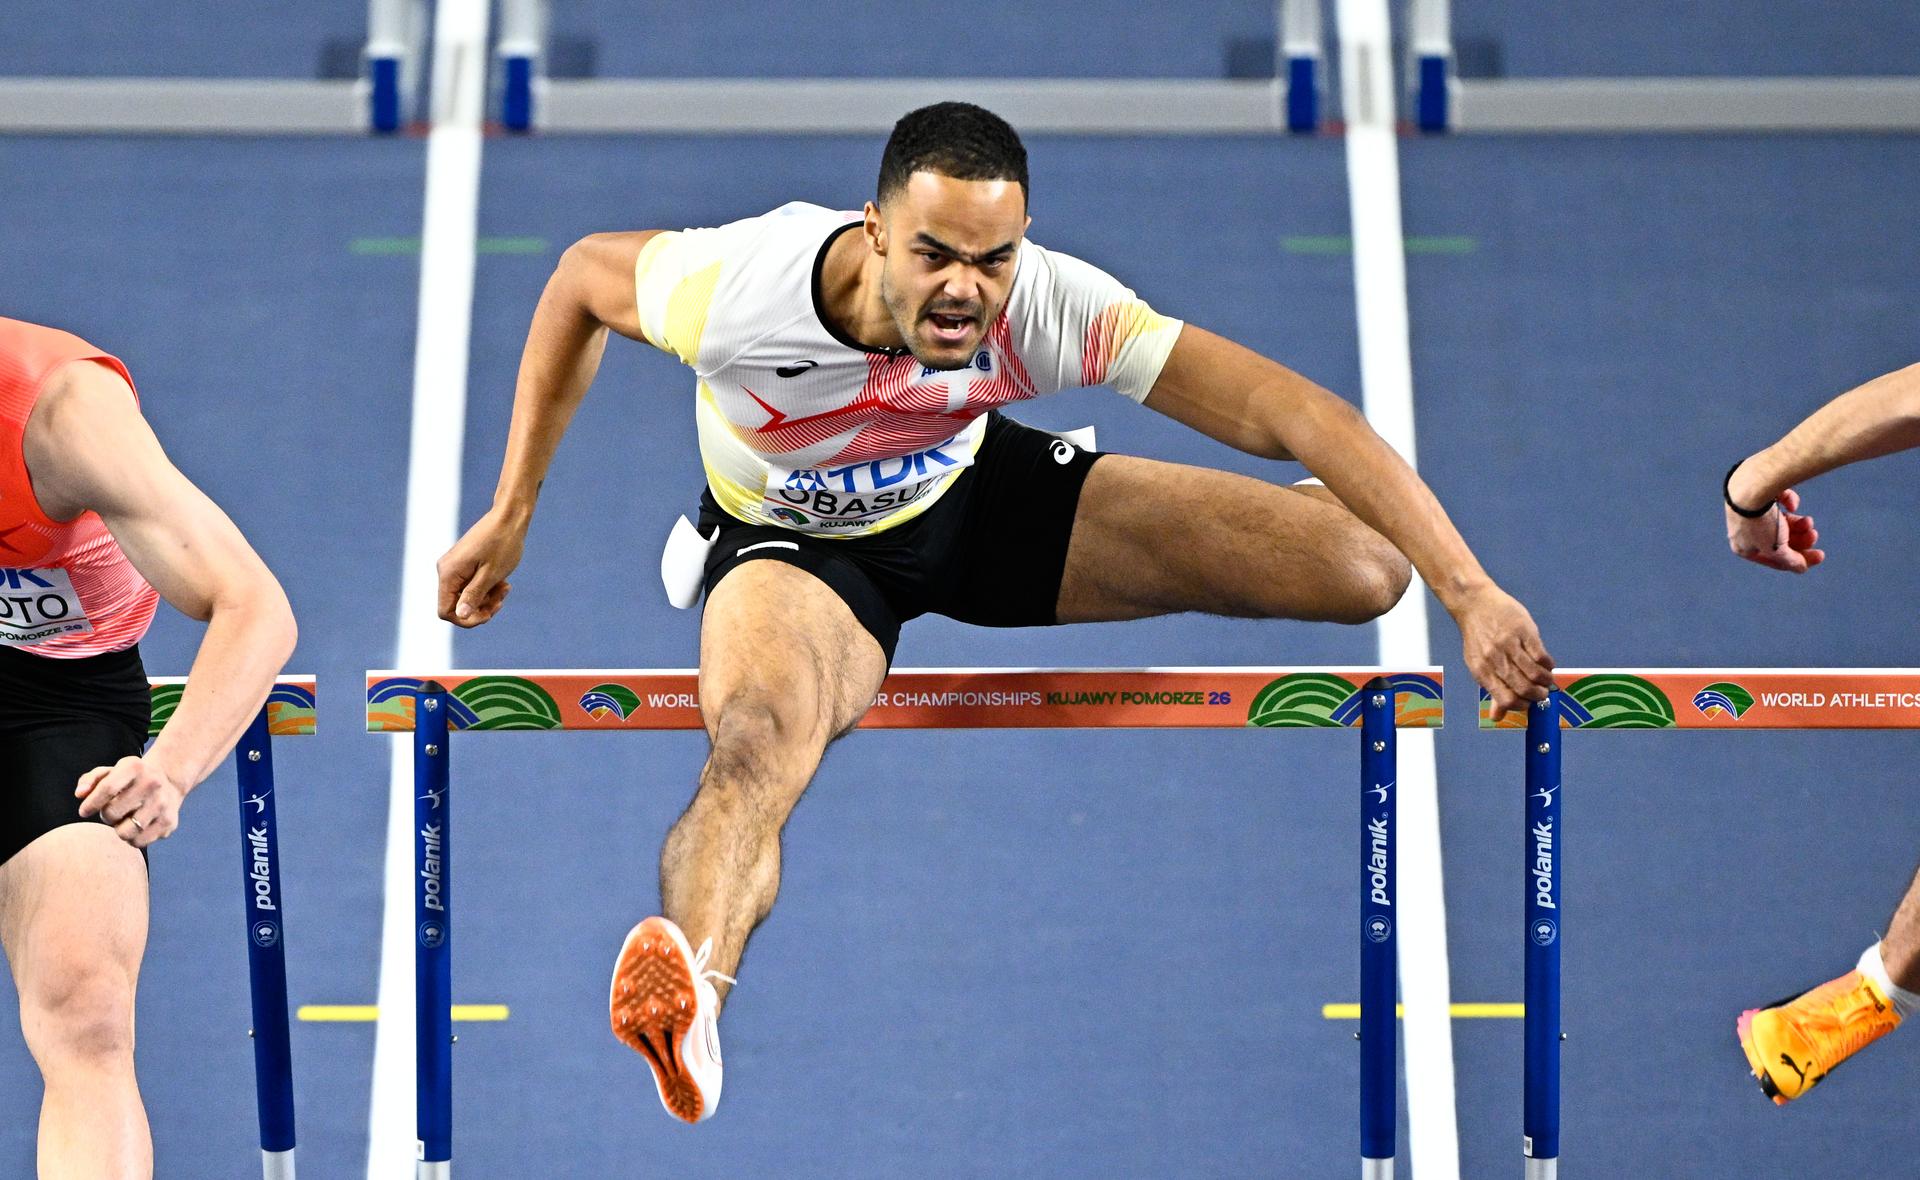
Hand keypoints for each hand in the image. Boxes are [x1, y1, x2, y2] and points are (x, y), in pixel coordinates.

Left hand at [75, 756, 187, 848]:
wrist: (169, 781)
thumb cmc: (130, 779)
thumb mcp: (110, 771)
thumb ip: (90, 780)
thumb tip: (80, 795)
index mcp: (135, 767)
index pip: (107, 788)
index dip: (91, 804)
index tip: (84, 812)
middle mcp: (152, 783)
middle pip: (112, 813)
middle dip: (106, 815)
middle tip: (113, 811)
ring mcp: (162, 804)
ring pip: (125, 832)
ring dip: (118, 829)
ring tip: (124, 820)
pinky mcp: (169, 822)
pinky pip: (139, 842)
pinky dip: (132, 838)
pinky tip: (135, 827)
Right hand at [437, 509, 524, 626]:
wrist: (508, 517)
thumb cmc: (503, 544)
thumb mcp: (491, 574)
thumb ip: (474, 595)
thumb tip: (460, 615)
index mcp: (449, 573)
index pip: (445, 611)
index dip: (466, 619)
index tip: (489, 614)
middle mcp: (446, 570)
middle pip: (456, 605)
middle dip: (480, 607)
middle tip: (502, 599)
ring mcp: (454, 567)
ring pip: (465, 596)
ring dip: (486, 598)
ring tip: (505, 587)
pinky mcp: (463, 564)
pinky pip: (470, 585)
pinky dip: (485, 587)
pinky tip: (502, 582)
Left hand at [1452, 584, 1554, 721]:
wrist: (1475, 604)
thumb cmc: (1479, 638)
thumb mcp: (1479, 665)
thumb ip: (1492, 690)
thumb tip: (1497, 717)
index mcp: (1482, 671)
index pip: (1506, 700)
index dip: (1522, 706)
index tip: (1529, 703)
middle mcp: (1494, 660)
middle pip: (1523, 689)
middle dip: (1538, 696)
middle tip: (1543, 694)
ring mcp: (1509, 645)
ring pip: (1535, 674)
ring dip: (1546, 681)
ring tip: (1547, 680)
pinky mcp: (1523, 631)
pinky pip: (1541, 656)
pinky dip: (1548, 664)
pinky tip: (1547, 664)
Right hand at [1725, 487, 1822, 572]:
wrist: (1752, 488)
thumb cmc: (1761, 523)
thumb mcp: (1776, 548)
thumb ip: (1790, 561)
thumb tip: (1801, 569)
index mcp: (1744, 548)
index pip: (1775, 560)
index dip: (1799, 560)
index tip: (1820, 555)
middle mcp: (1745, 531)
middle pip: (1780, 541)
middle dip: (1801, 539)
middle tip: (1814, 535)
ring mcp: (1752, 512)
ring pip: (1782, 523)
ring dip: (1799, 524)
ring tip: (1808, 521)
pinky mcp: (1759, 495)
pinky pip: (1779, 502)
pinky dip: (1789, 503)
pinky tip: (1792, 503)